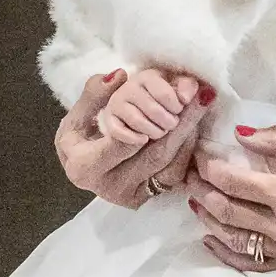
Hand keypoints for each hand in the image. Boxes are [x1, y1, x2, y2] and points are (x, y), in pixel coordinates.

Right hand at [55, 69, 212, 207]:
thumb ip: (92, 96)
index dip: (149, 120)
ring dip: (189, 134)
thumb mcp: (74, 118)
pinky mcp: (150, 199)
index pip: (125, 141)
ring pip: (171, 167)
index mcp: (87, 167)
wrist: (84, 174)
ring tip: (201, 105)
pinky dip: (187, 149)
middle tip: (200, 96)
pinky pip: (175, 176)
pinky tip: (193, 127)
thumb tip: (119, 76)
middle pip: (155, 155)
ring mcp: (133, 197)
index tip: (173, 98)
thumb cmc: (78, 143)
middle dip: (181, 123)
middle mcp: (111, 188)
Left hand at [187, 127, 275, 271]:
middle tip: (191, 177)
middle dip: (203, 192)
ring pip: (235, 240)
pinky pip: (254, 264)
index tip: (200, 155)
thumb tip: (243, 134)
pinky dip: (228, 253)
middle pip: (228, 211)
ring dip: (210, 221)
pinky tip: (213, 240)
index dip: (211, 168)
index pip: (234, 183)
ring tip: (196, 203)